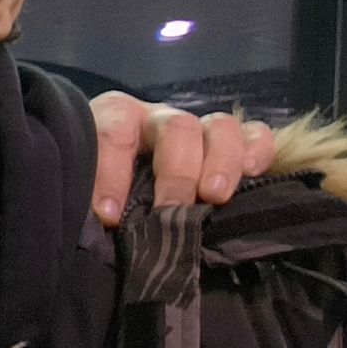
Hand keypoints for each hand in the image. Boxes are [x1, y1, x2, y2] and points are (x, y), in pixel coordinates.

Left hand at [89, 91, 274, 225]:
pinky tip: (252, 173)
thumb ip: (92, 201)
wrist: (121, 178)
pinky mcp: (232, 142)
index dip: (112, 173)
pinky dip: (258, 150)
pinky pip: (255, 134)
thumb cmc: (101, 190)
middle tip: (171, 210)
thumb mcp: (88, 188)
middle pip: (177, 128)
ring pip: (220, 127)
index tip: (109, 216)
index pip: (114, 132)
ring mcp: (198, 128)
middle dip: (176, 172)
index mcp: (117, 119)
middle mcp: (159, 119)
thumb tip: (97, 228)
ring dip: (221, 162)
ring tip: (215, 197)